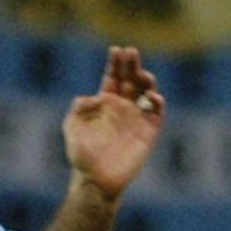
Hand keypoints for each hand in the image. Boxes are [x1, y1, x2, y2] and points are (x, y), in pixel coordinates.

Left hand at [62, 46, 163, 201]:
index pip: (113, 77)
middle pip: (130, 79)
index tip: (116, 50)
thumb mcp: (72, 127)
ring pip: (146, 92)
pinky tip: (152, 97)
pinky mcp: (149, 133)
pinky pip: (157, 113)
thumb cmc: (81, 155)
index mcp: (105, 103)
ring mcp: (137, 119)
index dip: (115, 63)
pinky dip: (158, 103)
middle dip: (132, 64)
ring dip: (146, 81)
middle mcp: (122, 108)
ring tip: (143, 75)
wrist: (96, 180)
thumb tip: (93, 97)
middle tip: (132, 52)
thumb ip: (78, 108)